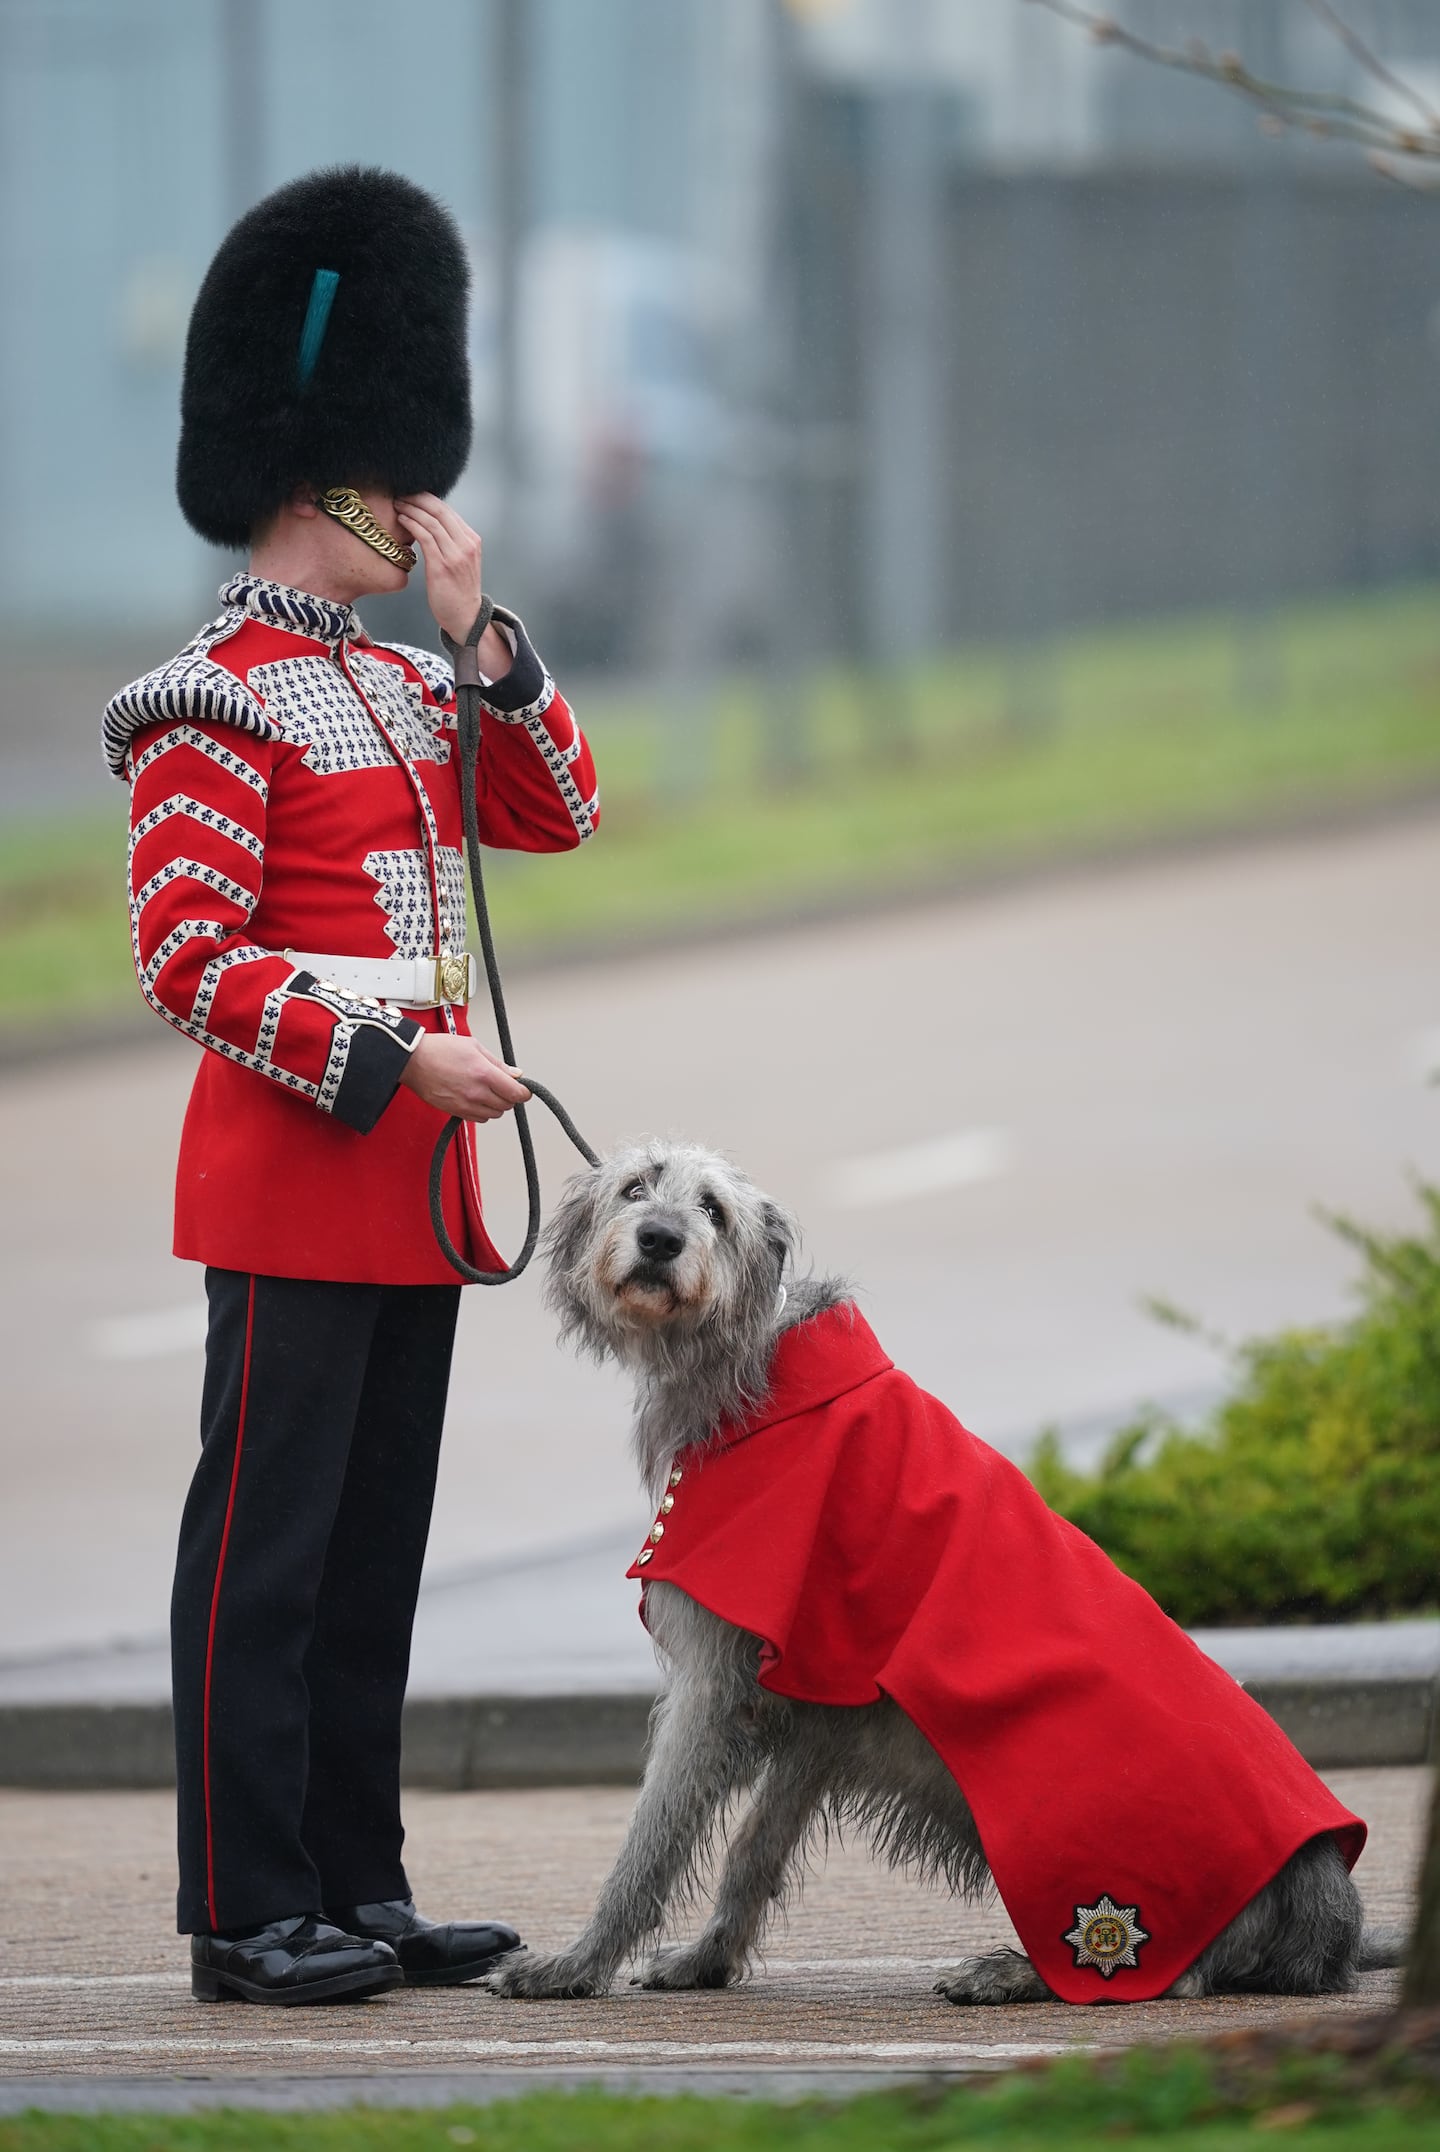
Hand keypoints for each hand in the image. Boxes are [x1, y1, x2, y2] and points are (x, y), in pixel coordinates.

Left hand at [394, 493, 512, 676]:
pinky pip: (425, 537)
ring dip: (411, 509)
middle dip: (417, 498)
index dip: (427, 499)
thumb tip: (430, 525)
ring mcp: (456, 554)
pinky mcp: (442, 565)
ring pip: (431, 521)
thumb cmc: (458, 592)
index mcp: (471, 540)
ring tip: (397, 504)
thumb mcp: (460, 561)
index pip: (448, 510)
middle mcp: (466, 544)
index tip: (410, 494)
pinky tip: (401, 520)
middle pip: (440, 510)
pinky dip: (412, 524)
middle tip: (400, 493)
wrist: (465, 617)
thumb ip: (450, 543)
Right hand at [400, 1032, 530, 1121]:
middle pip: (507, 1106)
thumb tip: (516, 1074)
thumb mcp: (474, 1047)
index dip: (524, 1092)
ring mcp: (465, 1104)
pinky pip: (479, 1119)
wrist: (413, 1061)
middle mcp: (476, 1093)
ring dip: (496, 1105)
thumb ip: (498, 1063)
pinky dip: (483, 1111)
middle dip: (510, 1097)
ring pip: (494, 1114)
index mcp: (484, 1074)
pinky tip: (476, 1098)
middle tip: (504, 1086)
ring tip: (488, 1091)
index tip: (524, 1089)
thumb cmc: (439, 1050)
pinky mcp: (455, 1112)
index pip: (516, 1093)